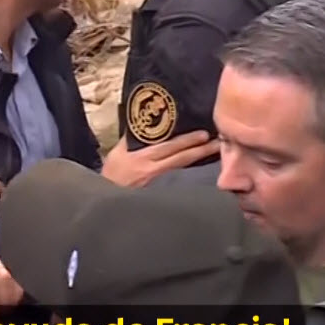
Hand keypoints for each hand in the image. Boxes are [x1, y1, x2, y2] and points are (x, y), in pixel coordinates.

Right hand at [101, 131, 219, 187]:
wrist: (105, 200)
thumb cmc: (111, 174)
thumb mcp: (117, 153)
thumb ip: (132, 139)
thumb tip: (144, 124)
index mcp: (143, 158)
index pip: (170, 147)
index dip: (187, 141)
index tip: (203, 134)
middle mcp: (153, 171)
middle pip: (182, 159)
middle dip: (201, 150)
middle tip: (218, 142)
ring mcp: (159, 184)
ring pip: (183, 170)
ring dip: (200, 161)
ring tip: (215, 153)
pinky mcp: (160, 193)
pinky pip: (178, 181)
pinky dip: (191, 174)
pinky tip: (202, 171)